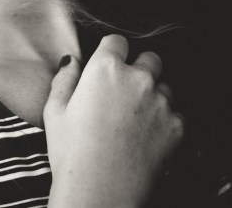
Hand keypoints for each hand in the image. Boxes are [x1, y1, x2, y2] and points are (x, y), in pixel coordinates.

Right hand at [43, 35, 184, 207]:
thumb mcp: (54, 110)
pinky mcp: (177, 126)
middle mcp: (138, 79)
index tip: (107, 63)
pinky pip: (175, 114)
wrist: (101, 190)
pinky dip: (163, 120)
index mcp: (105, 69)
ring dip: (153, 94)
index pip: (117, 41)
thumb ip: (64, 78)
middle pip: (150, 58)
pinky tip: (144, 136)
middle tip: (123, 90)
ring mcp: (161, 103)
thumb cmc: (72, 150)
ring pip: (165, 86)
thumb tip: (72, 61)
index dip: (111, 51)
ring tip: (134, 117)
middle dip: (139, 68)